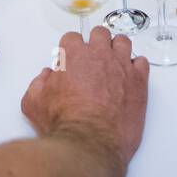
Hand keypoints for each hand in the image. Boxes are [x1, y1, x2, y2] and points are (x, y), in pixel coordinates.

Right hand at [21, 26, 149, 168]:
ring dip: (117, 49)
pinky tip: (130, 76)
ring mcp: (121, 66)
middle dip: (95, 43)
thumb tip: (46, 78)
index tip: (71, 58)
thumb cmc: (65, 123)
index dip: (70, 48)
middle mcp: (99, 55)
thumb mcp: (34, 103)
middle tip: (93, 58)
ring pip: (123, 42)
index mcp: (74, 56)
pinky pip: (142, 63)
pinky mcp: (138, 81)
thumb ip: (38, 84)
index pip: (72, 38)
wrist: (89, 142)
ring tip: (114, 61)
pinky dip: (136, 67)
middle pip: (100, 34)